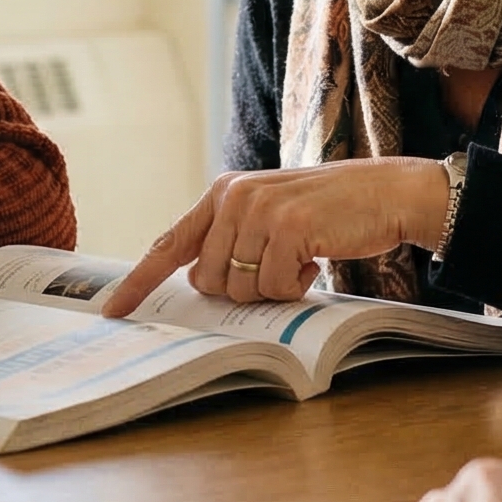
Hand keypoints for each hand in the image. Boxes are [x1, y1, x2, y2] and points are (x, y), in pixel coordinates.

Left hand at [99, 159, 445, 315]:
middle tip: (280, 268)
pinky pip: (275, 287)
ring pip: (240, 288)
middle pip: (208, 281)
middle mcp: (233, 196)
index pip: (170, 243)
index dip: (140, 281)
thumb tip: (201, 284)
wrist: (387, 192)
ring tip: (302, 258)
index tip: (114, 310)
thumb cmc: (329, 212)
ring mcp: (258, 210)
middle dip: (242, 290)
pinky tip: (318, 257)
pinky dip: (298, 285)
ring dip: (274, 287)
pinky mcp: (287, 227)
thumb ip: (232, 240)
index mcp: (222, 193)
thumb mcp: (270, 215)